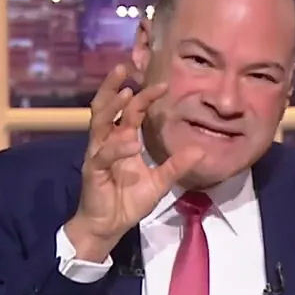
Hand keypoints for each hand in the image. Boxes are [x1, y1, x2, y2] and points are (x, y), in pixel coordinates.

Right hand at [65, 64, 202, 260]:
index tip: (163, 84)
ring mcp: (97, 154)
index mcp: (122, 141)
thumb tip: (200, 149)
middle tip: (125, 67)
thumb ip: (176, 165)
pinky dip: (117, 148)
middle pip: (105, 107)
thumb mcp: (159, 182)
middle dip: (113, 87)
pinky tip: (130, 142)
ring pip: (98, 123)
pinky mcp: (93, 170)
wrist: (109, 226)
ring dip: (110, 106)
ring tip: (125, 92)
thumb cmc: (128, 201)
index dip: (144, 97)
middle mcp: (107, 142)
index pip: (131, 112)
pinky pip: (103, 155)